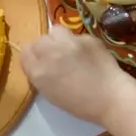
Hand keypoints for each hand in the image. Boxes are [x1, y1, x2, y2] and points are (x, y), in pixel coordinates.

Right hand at [20, 25, 135, 124]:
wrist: (111, 98)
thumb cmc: (80, 104)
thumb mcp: (50, 94)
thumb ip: (40, 75)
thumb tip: (40, 63)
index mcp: (38, 71)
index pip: (25, 52)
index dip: (33, 57)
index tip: (41, 63)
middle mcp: (50, 53)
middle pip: (38, 40)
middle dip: (45, 47)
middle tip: (57, 57)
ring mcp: (69, 42)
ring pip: (55, 31)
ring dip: (59, 40)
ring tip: (70, 51)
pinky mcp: (86, 37)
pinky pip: (76, 36)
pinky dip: (79, 44)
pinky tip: (88, 55)